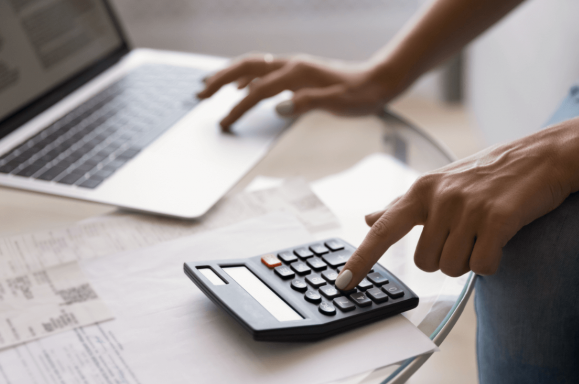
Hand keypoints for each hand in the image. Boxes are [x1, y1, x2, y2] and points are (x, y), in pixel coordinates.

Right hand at [196, 54, 403, 130]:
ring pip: (252, 65)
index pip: (259, 91)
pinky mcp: (297, 72)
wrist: (378, 81)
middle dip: (220, 80)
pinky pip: (264, 69)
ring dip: (228, 74)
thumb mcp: (338, 103)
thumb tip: (279, 109)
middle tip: (199, 95)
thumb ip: (308, 104)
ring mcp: (293, 66)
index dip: (239, 107)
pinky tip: (240, 87)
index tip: (224, 124)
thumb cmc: (361, 95)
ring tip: (208, 87)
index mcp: (297, 74)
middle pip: (246, 67)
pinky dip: (246, 76)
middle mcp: (291, 65)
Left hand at [334, 130, 573, 289]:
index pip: (382, 231)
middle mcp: (440, 198)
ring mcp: (468, 208)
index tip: (343, 283)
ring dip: (470, 260)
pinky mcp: (497, 219)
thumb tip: (368, 217)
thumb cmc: (489, 173)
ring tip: (485, 232)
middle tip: (467, 234)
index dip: (361, 260)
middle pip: (425, 263)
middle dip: (445, 258)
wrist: (544, 157)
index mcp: (422, 190)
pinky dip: (492, 262)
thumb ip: (402, 205)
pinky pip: (482, 266)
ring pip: (453, 268)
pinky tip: (501, 239)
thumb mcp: (440, 183)